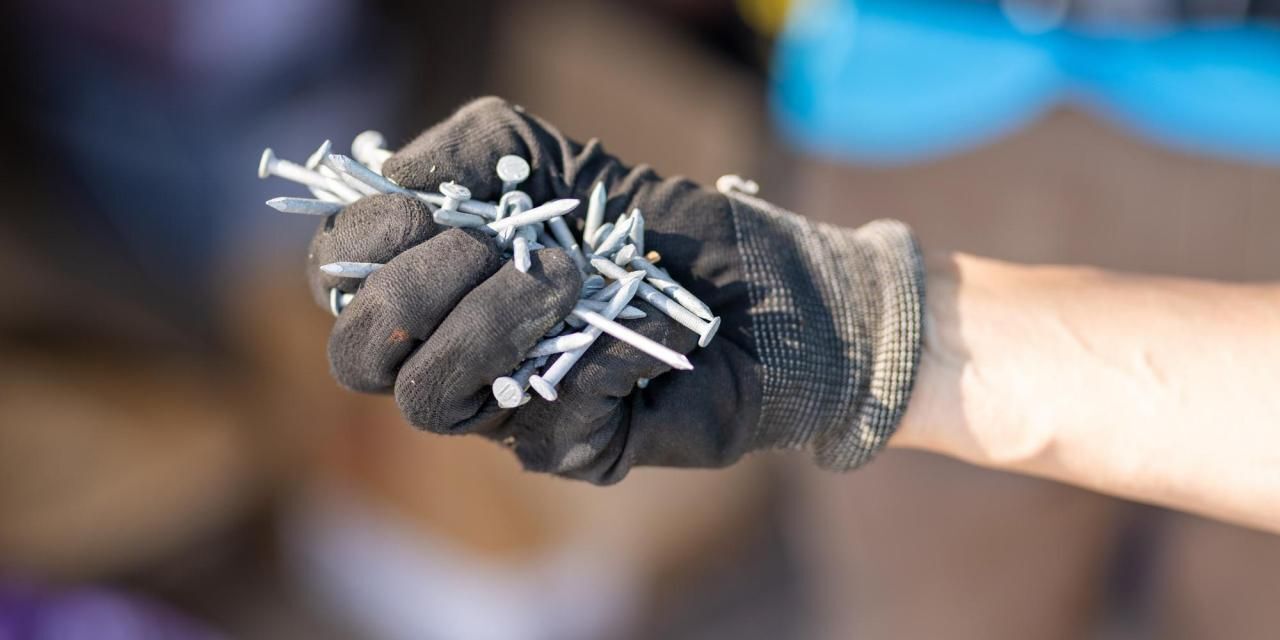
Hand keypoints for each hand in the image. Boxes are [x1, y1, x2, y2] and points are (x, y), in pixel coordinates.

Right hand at [306, 97, 924, 482]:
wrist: (782, 295)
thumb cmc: (672, 228)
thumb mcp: (566, 162)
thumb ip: (475, 150)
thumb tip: (392, 173)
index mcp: (443, 278)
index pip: (341, 276)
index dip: (357, 245)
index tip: (420, 209)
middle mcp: (459, 348)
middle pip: (361, 354)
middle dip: (408, 291)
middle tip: (486, 247)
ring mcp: (510, 408)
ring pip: (430, 398)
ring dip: (486, 323)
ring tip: (563, 277)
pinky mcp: (574, 450)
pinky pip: (543, 418)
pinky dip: (597, 354)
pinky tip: (650, 322)